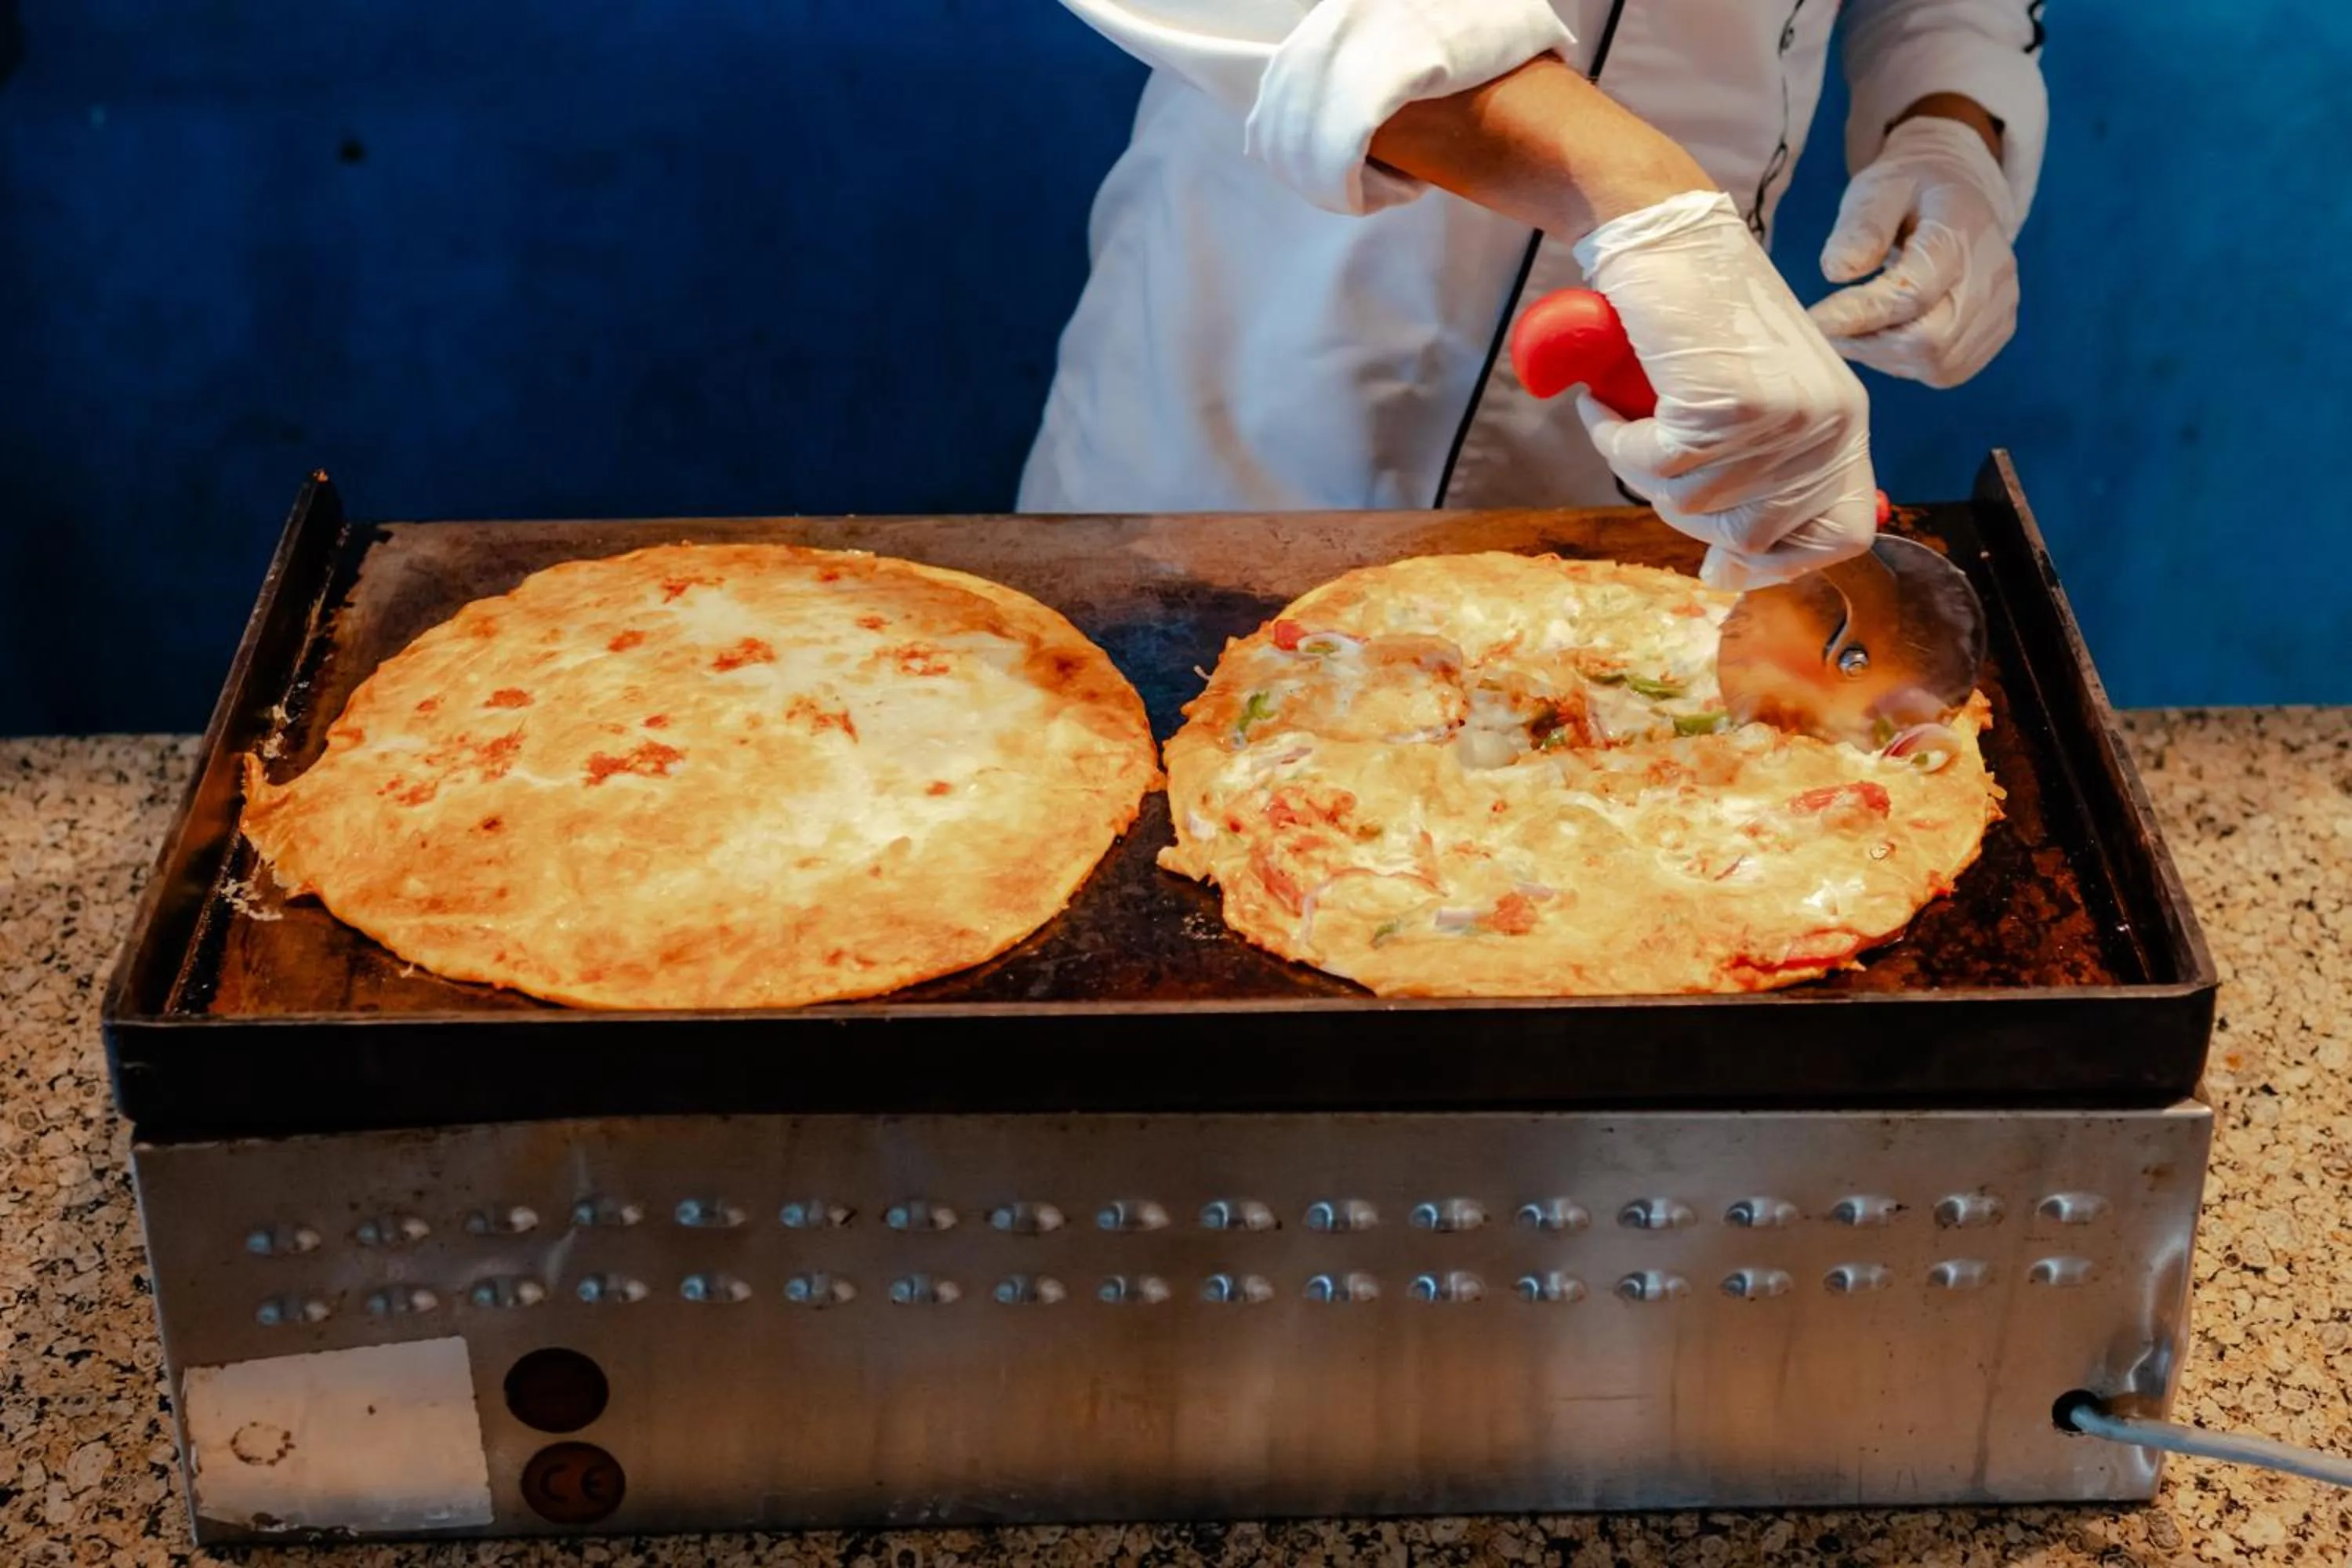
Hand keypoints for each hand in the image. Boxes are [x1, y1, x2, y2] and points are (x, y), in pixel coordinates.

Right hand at [1571, 191, 1878, 591]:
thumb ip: (1759, 473)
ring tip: (1626, 409)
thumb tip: (1726, 573)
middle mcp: (1829, 423)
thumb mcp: (1754, 400)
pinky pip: (1652, 465)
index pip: (1842, 535)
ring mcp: (1783, 416)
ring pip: (1692, 502)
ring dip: (1639, 465)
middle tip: (1649, 450)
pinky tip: (1605, 401)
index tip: (1720, 563)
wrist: (1665, 232)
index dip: (1780, 562)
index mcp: (1846, 423)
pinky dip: (1615, 440)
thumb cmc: (1697, 315)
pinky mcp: (1727, 402)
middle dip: (1682, 507)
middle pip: (1749, 533)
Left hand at [1809, 115, 2018, 388]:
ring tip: (1859, 328)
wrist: (1960, 192)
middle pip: (1929, 341)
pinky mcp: (1997, 330)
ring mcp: (2000, 307)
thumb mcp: (1879, 189)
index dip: (1861, 315)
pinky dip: (1910, 363)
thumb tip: (1837, 271)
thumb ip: (1860, 227)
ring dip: (1887, 357)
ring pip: (1938, 364)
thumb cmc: (1911, 190)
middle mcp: (1991, 274)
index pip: (1913, 293)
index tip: (1815, 321)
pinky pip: (1950, 370)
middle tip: (1833, 328)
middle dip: (1871, 344)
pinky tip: (1889, 336)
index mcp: (1960, 231)